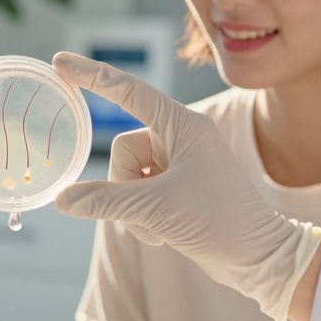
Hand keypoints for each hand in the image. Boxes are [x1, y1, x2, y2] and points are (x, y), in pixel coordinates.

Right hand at [51, 52, 320, 320]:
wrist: (261, 259)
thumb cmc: (221, 222)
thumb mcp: (156, 209)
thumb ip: (104, 201)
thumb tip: (63, 200)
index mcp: (183, 125)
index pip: (128, 91)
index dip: (92, 75)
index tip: (59, 61)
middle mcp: (181, 136)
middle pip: (123, 150)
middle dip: (125, 186)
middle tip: (150, 213)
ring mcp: (179, 162)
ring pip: (127, 175)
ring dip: (134, 207)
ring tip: (161, 227)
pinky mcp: (178, 185)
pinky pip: (139, 192)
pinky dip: (142, 216)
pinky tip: (164, 234)